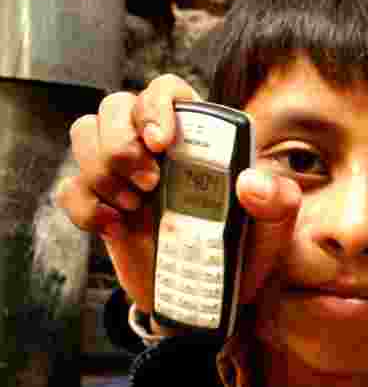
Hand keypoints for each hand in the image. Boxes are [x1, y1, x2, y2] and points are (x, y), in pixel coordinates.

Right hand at [57, 74, 300, 324]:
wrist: (216, 296)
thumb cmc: (250, 248)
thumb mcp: (277, 226)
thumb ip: (278, 200)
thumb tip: (252, 183)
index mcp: (200, 136)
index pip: (167, 90)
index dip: (156, 105)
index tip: (160, 142)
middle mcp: (158, 145)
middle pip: (114, 106)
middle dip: (121, 143)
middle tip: (150, 184)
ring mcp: (125, 172)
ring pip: (84, 134)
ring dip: (101, 170)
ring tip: (137, 206)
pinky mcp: (102, 202)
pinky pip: (70, 186)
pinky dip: (86, 207)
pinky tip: (116, 228)